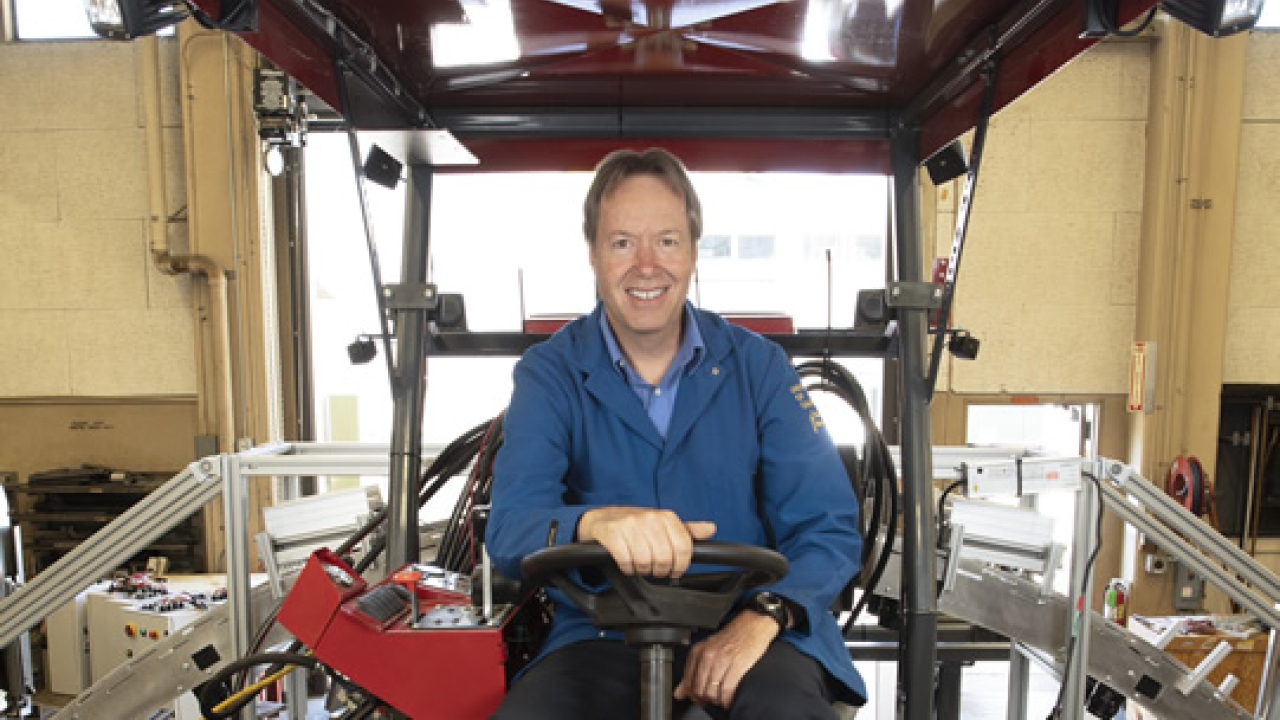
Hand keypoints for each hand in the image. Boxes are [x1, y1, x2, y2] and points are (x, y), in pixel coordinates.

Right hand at [576, 507, 714, 577]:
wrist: (602, 518)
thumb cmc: (636, 525)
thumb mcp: (664, 525)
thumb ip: (687, 530)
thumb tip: (711, 529)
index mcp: (666, 516)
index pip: (683, 548)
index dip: (681, 566)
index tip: (675, 571)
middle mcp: (649, 518)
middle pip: (665, 558)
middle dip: (660, 571)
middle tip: (655, 570)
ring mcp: (630, 525)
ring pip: (645, 562)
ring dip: (643, 571)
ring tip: (640, 566)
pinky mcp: (612, 534)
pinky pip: (626, 561)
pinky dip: (627, 569)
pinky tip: (627, 564)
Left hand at [673, 610, 777, 708]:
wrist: (753, 625)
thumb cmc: (732, 636)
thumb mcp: (708, 649)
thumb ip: (692, 672)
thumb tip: (679, 693)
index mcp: (698, 651)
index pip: (688, 682)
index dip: (693, 694)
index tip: (699, 697)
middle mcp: (708, 656)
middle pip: (699, 689)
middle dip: (705, 699)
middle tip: (711, 700)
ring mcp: (722, 661)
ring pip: (712, 692)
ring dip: (716, 701)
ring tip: (721, 700)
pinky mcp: (737, 666)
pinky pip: (727, 690)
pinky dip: (727, 700)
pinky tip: (729, 700)